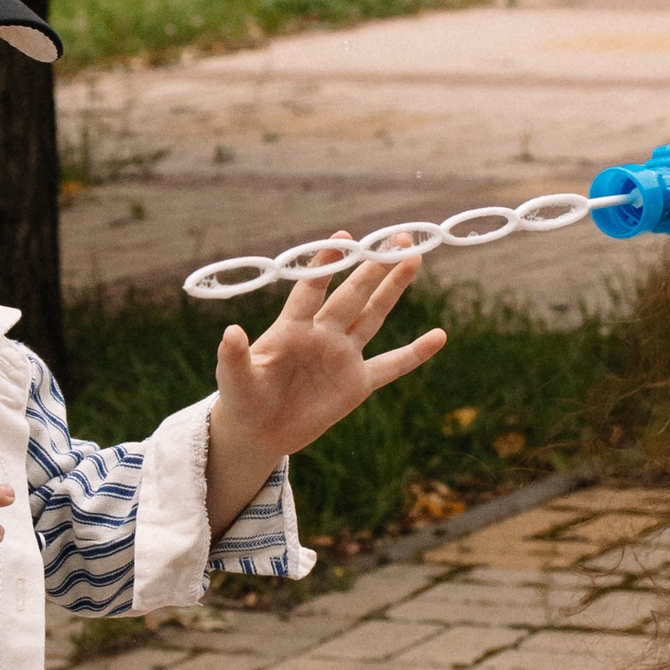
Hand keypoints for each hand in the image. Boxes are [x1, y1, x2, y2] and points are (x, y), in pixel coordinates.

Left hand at [204, 242, 445, 531]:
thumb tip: (230, 332)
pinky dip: (415, 354)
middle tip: (397, 237)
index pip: (311, 289)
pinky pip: (391, 365)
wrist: (259, 432)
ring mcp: (343, 356)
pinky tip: (439, 336)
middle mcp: (322, 334)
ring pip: (373, 316)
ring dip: (393, 289)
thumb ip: (234, 357)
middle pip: (352, 294)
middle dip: (373, 266)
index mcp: (291, 328)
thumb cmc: (242, 400)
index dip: (325, 265)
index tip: (342, 240)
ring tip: (413, 258)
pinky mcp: (357, 384)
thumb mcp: (234, 380)